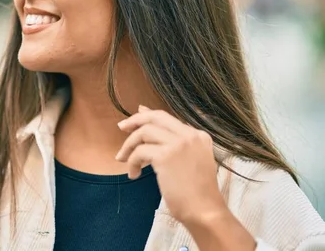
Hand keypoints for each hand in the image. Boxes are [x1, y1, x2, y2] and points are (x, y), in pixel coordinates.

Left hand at [116, 105, 226, 225]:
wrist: (205, 211)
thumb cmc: (196, 193)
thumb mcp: (191, 161)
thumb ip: (175, 144)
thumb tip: (153, 130)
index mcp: (198, 136)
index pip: (168, 118)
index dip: (149, 115)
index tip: (137, 115)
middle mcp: (190, 135)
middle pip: (156, 117)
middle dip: (135, 120)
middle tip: (121, 127)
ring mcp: (178, 144)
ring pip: (144, 132)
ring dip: (129, 145)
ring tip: (123, 159)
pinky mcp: (165, 156)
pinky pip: (140, 151)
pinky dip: (132, 162)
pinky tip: (134, 174)